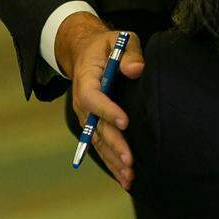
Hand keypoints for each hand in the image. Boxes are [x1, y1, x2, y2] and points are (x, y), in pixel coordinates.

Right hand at [56, 13, 144, 189]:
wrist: (88, 53)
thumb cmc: (108, 46)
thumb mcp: (120, 39)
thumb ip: (129, 53)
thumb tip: (136, 69)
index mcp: (86, 79)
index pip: (92, 97)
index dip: (106, 110)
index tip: (125, 122)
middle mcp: (82, 103)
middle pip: (96, 127)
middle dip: (113, 144)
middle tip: (129, 159)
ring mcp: (86, 117)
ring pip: (98, 143)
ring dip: (113, 161)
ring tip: (129, 177)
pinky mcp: (94, 126)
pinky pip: (101, 147)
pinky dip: (112, 163)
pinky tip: (125, 179)